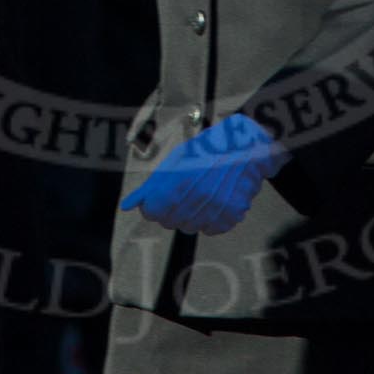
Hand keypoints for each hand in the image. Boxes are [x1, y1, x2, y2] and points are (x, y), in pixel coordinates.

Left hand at [120, 113, 284, 234]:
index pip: (153, 211)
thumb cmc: (209, 148)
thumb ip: (151, 186)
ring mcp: (215, 207)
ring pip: (191, 227)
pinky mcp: (232, 214)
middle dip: (172, 210)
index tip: (159, 199)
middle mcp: (197, 197)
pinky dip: (212, 219)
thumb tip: (127, 206)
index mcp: (179, 181)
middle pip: (171, 222)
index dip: (154, 206)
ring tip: (202, 193)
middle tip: (185, 191)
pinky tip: (216, 199)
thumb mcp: (177, 159)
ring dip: (192, 215)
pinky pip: (212, 229)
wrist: (247, 144)